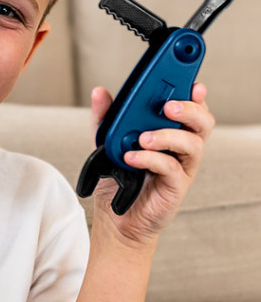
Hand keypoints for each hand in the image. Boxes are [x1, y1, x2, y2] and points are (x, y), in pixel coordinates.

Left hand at [90, 81, 214, 244]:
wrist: (116, 219)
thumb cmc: (118, 181)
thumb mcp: (107, 144)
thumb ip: (106, 119)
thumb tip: (99, 93)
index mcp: (171, 133)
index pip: (191, 108)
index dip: (195, 95)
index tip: (192, 82)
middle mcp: (181, 148)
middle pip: (202, 123)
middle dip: (190, 110)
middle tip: (169, 107)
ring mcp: (181, 168)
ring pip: (192, 144)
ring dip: (168, 136)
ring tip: (143, 138)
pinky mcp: (176, 187)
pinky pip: (171, 168)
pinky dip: (152, 159)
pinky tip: (133, 157)